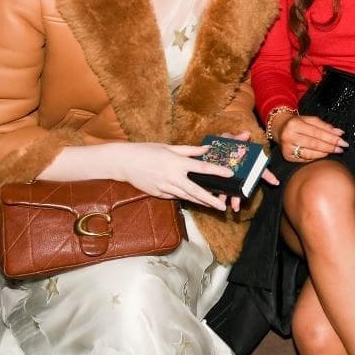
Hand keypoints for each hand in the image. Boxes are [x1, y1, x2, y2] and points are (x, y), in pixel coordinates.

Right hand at [87, 141, 241, 210]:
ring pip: (186, 197)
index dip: (217, 171)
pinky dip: (185, 199)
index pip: (201, 168)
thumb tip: (206, 149)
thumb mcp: (169, 147)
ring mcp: (164, 187)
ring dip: (201, 202)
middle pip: (196, 190)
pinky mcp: (158, 194)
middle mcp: (172, 177)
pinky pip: (174, 197)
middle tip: (223, 207)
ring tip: (214, 206)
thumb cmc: (147, 150)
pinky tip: (195, 202)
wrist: (124, 162)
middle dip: (211, 199)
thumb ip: (189, 150)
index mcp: (176, 162)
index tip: (229, 175)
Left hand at [204, 130, 279, 212]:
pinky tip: (214, 201)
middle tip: (237, 205)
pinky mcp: (219, 180)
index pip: (259, 169)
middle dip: (240, 195)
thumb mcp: (228, 139)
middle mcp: (240, 172)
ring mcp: (230, 177)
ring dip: (229, 198)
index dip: (268, 175)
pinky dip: (218, 194)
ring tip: (226, 206)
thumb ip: (236, 138)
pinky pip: (220, 188)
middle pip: (244, 184)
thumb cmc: (223, 144)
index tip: (275, 182)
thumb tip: (246, 134)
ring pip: (232, 189)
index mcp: (246, 163)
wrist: (209, 148)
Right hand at [275, 113, 348, 162]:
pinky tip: (324, 155)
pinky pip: (305, 159)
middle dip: (330, 146)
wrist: (279, 127)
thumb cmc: (296, 123)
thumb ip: (325, 126)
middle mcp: (289, 136)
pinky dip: (316, 157)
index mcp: (294, 124)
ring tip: (334, 151)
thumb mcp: (309, 119)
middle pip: (314, 144)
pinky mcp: (287, 156)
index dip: (331, 138)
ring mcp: (287, 148)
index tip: (342, 141)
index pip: (316, 132)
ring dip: (324, 153)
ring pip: (309, 153)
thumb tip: (339, 133)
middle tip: (341, 148)